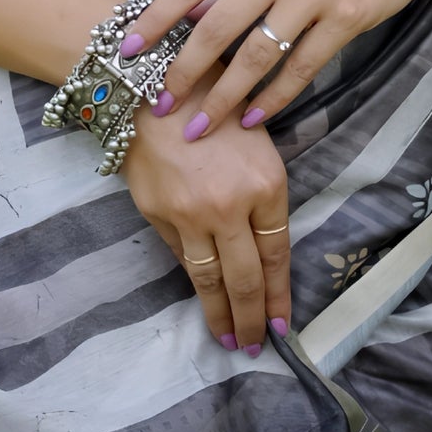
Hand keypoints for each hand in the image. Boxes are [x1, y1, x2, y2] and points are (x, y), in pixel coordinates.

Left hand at [119, 0, 431, 137]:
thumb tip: (187, 14)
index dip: (156, 20)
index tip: (125, 53)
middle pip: (217, 26)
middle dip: (183, 72)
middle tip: (158, 106)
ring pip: (256, 55)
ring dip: (224, 97)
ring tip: (200, 127)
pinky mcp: (346, 16)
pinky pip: (301, 67)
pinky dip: (274, 96)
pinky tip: (254, 117)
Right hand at [121, 71, 290, 351]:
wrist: (151, 84)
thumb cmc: (212, 101)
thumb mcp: (254, 139)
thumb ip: (259, 193)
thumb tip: (259, 245)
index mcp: (266, 183)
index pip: (277, 254)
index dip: (279, 294)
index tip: (281, 324)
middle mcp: (232, 205)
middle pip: (246, 278)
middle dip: (252, 318)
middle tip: (254, 347)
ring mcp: (192, 215)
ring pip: (210, 279)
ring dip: (221, 314)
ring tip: (227, 339)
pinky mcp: (159, 216)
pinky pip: (182, 256)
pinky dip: (194, 279)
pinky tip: (201, 295)